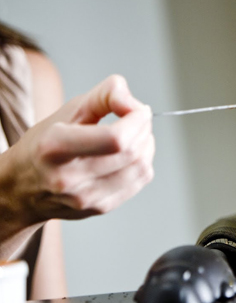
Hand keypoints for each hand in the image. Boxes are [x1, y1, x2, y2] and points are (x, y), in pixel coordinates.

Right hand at [5, 75, 154, 224]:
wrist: (22, 187)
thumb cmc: (47, 142)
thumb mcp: (70, 109)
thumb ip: (105, 95)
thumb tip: (136, 105)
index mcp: (55, 147)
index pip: (116, 138)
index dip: (137, 120)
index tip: (139, 110)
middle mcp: (69, 178)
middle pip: (131, 152)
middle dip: (143, 129)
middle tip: (138, 118)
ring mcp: (86, 198)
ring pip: (141, 168)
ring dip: (147, 145)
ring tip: (136, 134)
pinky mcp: (100, 207)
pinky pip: (140, 181)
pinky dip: (143, 162)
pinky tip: (130, 154)